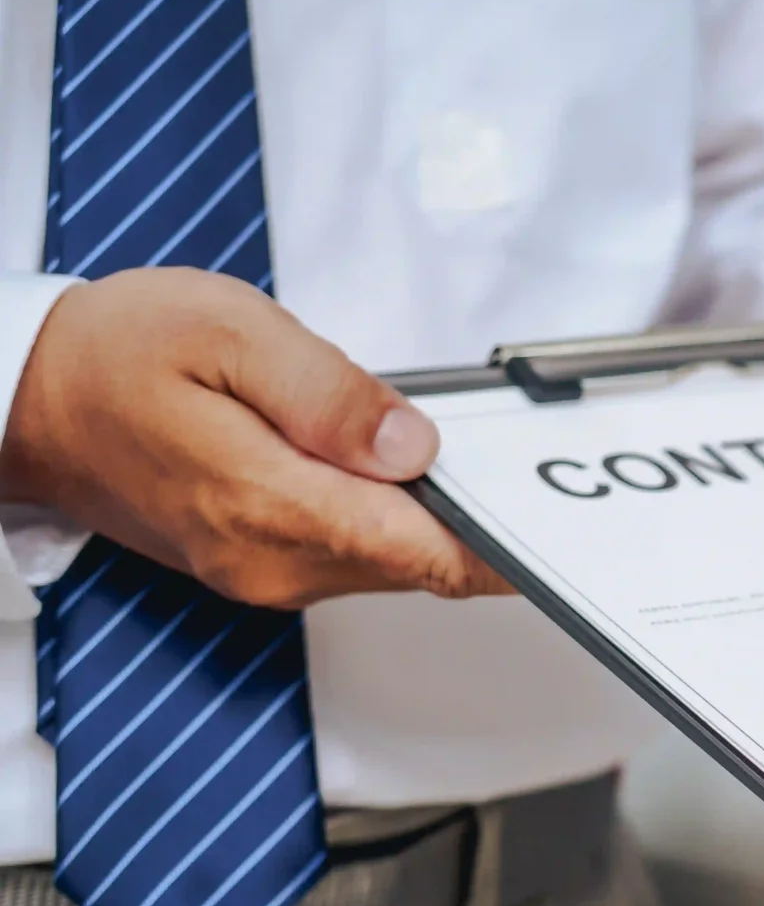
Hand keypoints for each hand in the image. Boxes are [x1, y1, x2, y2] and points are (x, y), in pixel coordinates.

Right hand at [0, 269, 506, 606]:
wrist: (26, 394)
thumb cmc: (114, 354)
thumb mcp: (231, 334)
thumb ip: (331, 393)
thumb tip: (412, 446)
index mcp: (272, 506)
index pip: (429, 554)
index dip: (508, 549)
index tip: (567, 535)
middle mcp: (274, 561)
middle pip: (424, 565)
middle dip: (481, 524)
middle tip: (540, 481)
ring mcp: (266, 571)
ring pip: (394, 563)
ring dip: (435, 520)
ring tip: (459, 459)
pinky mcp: (260, 563)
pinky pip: (356, 553)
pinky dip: (392, 519)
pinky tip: (394, 471)